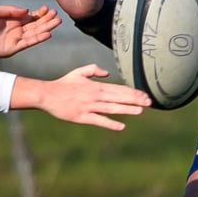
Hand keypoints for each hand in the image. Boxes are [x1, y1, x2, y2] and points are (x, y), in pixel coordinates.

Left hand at [0, 4, 60, 61]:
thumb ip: (10, 10)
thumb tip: (27, 11)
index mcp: (11, 20)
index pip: (29, 16)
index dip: (39, 13)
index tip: (48, 8)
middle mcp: (15, 30)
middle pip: (35, 24)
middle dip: (46, 20)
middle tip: (57, 15)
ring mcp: (14, 40)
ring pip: (35, 33)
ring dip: (46, 28)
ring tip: (57, 22)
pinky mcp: (12, 49)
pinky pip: (28, 43)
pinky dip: (38, 39)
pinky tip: (47, 34)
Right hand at [28, 64, 149, 130]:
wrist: (47, 95)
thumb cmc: (63, 84)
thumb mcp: (79, 72)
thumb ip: (93, 70)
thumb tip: (107, 73)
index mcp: (96, 86)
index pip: (119, 89)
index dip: (133, 92)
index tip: (145, 95)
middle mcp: (95, 96)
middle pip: (119, 97)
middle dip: (135, 100)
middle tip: (150, 102)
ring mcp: (89, 106)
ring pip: (112, 108)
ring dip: (127, 109)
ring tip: (140, 111)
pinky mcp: (82, 116)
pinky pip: (99, 120)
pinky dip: (110, 123)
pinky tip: (121, 126)